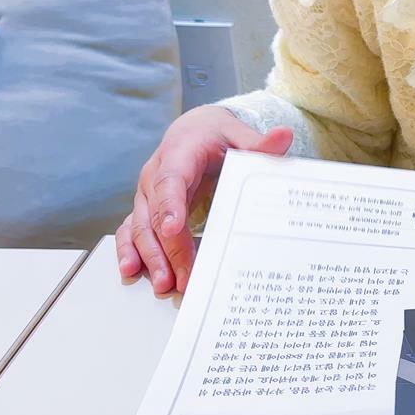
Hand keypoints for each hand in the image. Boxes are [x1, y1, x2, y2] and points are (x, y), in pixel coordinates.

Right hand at [116, 107, 292, 294]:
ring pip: (140, 227)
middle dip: (167, 249)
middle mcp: (154, 175)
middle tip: (181, 278)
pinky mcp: (144, 208)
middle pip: (155, 214)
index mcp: (179, 154)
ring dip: (150, 256)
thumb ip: (260, 144)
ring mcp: (146, 194)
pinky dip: (129, 250)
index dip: (171, 205)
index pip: (171, 180)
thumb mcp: (240, 136)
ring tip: (164, 283)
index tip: (174, 229)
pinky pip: (130, 229)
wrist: (193, 132)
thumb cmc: (217, 137)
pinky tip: (131, 270)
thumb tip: (284, 135)